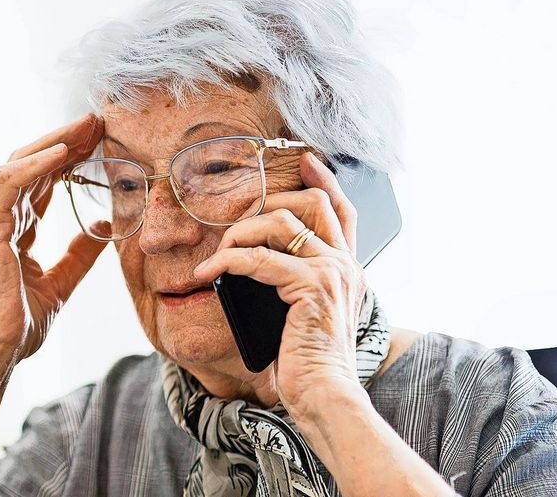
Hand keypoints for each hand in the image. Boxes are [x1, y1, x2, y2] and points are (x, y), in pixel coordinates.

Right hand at [0, 114, 105, 361]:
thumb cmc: (20, 320)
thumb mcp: (62, 280)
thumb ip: (80, 254)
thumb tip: (103, 227)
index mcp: (18, 228)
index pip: (46, 180)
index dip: (72, 158)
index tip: (101, 140)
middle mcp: (3, 218)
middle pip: (34, 164)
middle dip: (66, 140)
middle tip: (98, 121)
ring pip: (20, 164)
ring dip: (53, 142)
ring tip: (86, 126)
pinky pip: (9, 184)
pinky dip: (35, 165)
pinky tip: (63, 152)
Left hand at [193, 151, 366, 417]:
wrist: (324, 395)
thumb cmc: (309, 362)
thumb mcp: (306, 314)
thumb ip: (296, 283)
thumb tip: (255, 261)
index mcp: (347, 270)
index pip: (343, 212)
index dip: (325, 182)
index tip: (306, 161)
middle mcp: (345, 265)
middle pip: (311, 205)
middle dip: (269, 203)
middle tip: (236, 225)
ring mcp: (331, 273)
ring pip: (280, 223)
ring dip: (241, 232)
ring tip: (219, 254)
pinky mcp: (311, 287)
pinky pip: (258, 259)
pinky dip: (228, 260)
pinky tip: (210, 271)